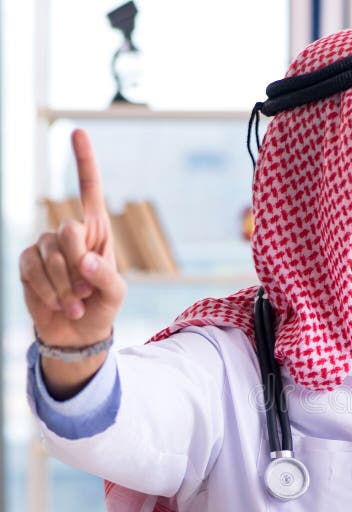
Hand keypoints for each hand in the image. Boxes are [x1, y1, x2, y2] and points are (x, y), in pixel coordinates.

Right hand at [19, 129, 126, 397]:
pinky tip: (60, 305)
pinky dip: (49, 291)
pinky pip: (32, 270)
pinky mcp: (27, 262)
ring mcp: (45, 246)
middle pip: (68, 231)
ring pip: (50, 254)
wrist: (76, 332)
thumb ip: (105, 276)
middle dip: (79, 266)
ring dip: (65, 287)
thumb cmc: (101, 308)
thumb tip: (84, 260)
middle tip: (87, 291)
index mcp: (97, 232)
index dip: (84, 162)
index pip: (89, 191)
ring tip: (76, 303)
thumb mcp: (115, 295)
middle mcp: (69, 233)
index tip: (77, 130)